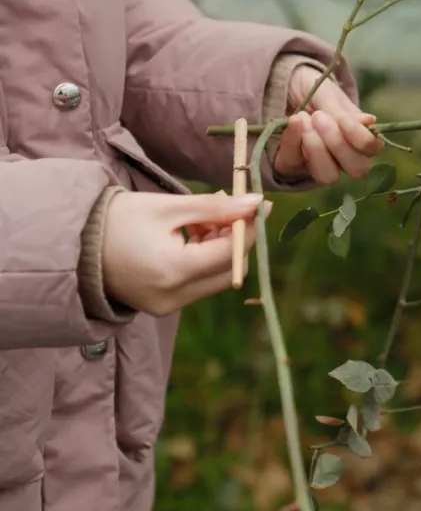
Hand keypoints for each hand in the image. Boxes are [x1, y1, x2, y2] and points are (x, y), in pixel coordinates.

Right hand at [102, 191, 270, 316]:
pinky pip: (199, 284)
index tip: (259, 204)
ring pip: (218, 278)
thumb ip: (216, 207)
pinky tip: (190, 237)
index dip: (250, 227)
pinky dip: (204, 260)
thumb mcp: (169, 207)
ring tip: (201, 220)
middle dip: (236, 238)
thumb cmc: (118, 220)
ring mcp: (168, 306)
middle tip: (227, 209)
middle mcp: (174, 296)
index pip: (231, 253)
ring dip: (221, 248)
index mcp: (174, 270)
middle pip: (231, 270)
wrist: (72, 245)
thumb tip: (258, 202)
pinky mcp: (163, 307)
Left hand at [273, 65, 384, 183]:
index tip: (344, 119)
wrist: (285, 87)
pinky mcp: (294, 166)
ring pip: (328, 176)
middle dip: (338, 144)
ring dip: (316, 149)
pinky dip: (293, 141)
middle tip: (319, 118)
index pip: (372, 150)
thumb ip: (344, 111)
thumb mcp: (329, 94)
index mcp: (359, 138)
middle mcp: (344, 158)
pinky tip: (293, 121)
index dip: (361, 138)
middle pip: (357, 169)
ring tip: (304, 120)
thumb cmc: (315, 92)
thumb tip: (370, 122)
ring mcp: (320, 165)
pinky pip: (294, 163)